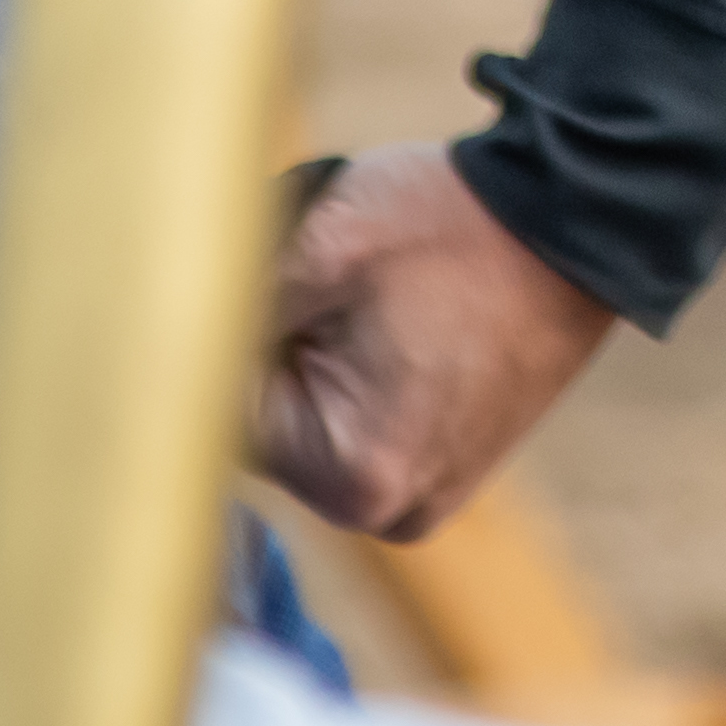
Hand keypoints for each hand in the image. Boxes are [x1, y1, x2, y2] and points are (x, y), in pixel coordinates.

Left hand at [252, 143, 622, 536]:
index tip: (272, 279)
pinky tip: (395, 315)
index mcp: (357, 479)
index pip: (221, 420)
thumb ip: (223, 312)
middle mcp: (393, 513)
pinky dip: (357, 370)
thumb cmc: (451, 227)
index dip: (232, 337)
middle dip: (276, 352)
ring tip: (371, 292)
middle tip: (331, 280)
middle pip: (268, 432)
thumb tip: (144, 341)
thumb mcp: (318, 248)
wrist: (580, 212)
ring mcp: (426, 495)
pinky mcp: (448, 465)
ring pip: (310, 425)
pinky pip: (360, 425)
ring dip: (314, 357)